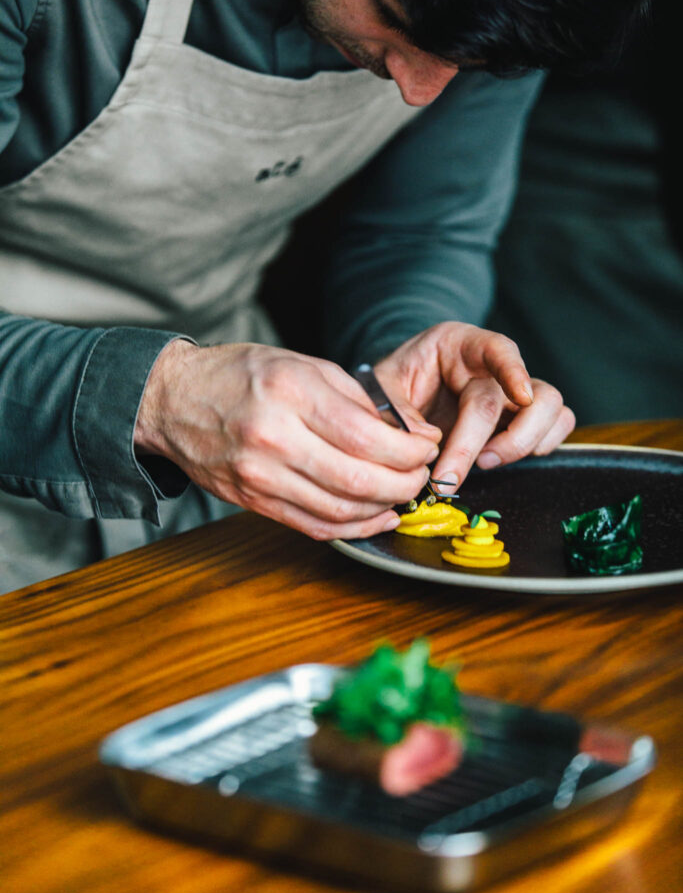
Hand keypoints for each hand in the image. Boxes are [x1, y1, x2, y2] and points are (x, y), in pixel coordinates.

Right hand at [134, 341, 441, 539]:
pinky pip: (315, 526)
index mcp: (291, 394)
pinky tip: (377, 516)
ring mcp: (260, 477)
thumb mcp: (301, 364)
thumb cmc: (240, 375)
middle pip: (360, 480)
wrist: (172, 402)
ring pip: (341, 511)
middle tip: (422, 473)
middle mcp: (274, 439)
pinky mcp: (253, 502)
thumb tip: (409, 431)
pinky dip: (354, 527)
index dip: (411, 449)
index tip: (427, 444)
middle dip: (406, 482)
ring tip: (404, 493)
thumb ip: (356, 398)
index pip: (368, 437)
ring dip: (385, 508)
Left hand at [374, 322, 575, 490]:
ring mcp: (511, 391)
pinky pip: (558, 424)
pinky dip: (542, 444)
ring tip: (485, 463)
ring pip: (550, 407)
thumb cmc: (391, 389)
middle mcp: (491, 365)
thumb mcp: (380, 391)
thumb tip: (428, 442)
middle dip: (496, 441)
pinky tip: (505, 458)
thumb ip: (396, 412)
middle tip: (456, 474)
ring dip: (523, 443)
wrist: (397, 401)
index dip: (513, 370)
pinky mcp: (522, 416)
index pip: (497, 348)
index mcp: (458, 345)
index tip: (521, 395)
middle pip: (518, 396)